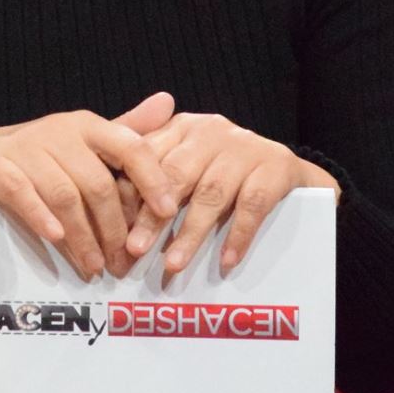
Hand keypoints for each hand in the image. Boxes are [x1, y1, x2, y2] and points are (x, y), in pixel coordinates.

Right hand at [0, 92, 180, 281]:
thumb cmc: (44, 156)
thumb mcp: (85, 142)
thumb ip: (128, 131)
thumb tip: (169, 103)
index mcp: (86, 125)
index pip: (129, 147)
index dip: (151, 179)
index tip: (167, 212)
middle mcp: (57, 130)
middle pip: (97, 183)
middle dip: (114, 228)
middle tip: (123, 264)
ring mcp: (22, 146)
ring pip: (63, 194)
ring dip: (82, 236)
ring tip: (93, 266)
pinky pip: (20, 191)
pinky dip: (40, 216)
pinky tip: (54, 238)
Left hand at [120, 111, 340, 284]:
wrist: (287, 169)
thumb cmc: (224, 173)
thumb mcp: (186, 166)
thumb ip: (149, 178)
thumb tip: (106, 216)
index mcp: (182, 127)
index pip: (147, 158)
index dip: (129, 195)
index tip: (114, 231)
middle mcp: (211, 131)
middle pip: (176, 175)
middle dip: (153, 217)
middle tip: (135, 251)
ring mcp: (246, 147)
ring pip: (212, 193)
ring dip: (191, 233)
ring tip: (173, 265)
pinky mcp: (276, 165)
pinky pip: (253, 204)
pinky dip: (237, 235)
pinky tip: (225, 261)